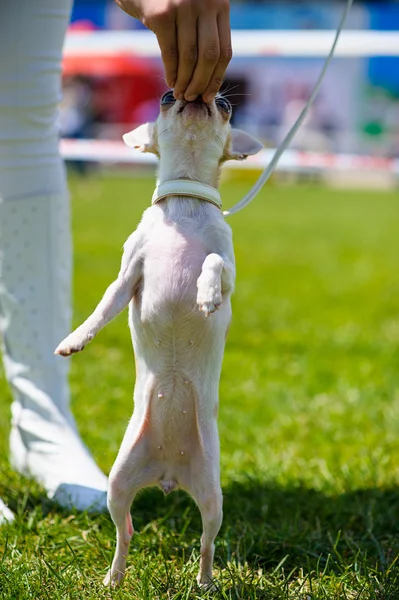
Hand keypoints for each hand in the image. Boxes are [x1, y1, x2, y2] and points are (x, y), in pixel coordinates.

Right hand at [115, 0, 231, 101]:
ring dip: (185, 82)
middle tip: (191, 97)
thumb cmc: (169, 2)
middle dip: (201, 83)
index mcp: (220, 6)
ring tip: (180, 93)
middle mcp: (206, 4)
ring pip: (190, 58)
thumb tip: (208, 80)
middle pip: (210, 57)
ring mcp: (184, 7)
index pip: (225, 51)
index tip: (208, 95)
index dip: (216, 79)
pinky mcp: (163, 14)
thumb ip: (206, 35)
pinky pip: (170, 53)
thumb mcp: (195, 12)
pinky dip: (171, 73)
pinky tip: (171, 82)